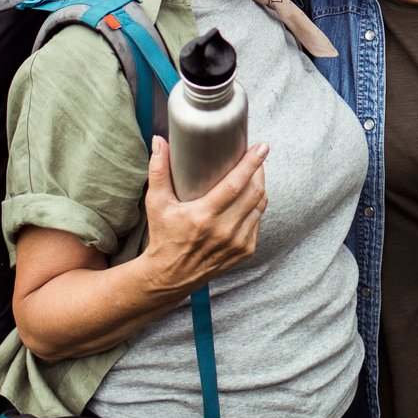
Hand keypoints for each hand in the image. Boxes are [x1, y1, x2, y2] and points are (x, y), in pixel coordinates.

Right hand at [139, 136, 267, 295]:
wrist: (170, 275)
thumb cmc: (163, 235)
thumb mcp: (156, 203)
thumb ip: (158, 170)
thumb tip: (159, 141)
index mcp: (202, 217)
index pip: (234, 185)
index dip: (250, 164)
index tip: (261, 147)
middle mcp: (223, 232)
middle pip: (253, 194)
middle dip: (259, 171)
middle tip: (259, 155)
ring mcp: (236, 244)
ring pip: (259, 207)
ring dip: (260, 188)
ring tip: (255, 174)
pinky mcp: (244, 252)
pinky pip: (258, 222)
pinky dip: (257, 207)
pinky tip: (250, 198)